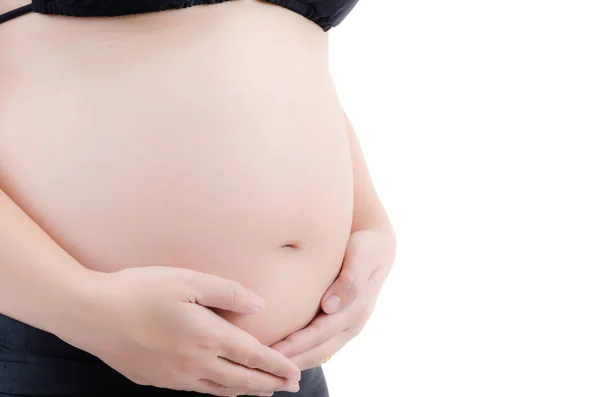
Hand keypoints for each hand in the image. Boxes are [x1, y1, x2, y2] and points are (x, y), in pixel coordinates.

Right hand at [65, 266, 300, 396]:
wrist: (92, 314)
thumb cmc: (141, 290)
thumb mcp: (188, 280)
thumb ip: (228, 292)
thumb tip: (260, 306)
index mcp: (206, 337)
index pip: (252, 356)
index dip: (276, 366)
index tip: (294, 372)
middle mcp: (195, 363)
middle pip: (241, 379)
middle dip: (269, 383)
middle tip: (290, 386)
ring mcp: (175, 376)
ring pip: (220, 390)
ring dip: (246, 391)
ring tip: (263, 391)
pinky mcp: (156, 380)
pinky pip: (197, 391)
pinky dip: (219, 392)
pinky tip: (222, 388)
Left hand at [271, 229, 394, 369]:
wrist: (376, 247)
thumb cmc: (366, 248)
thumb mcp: (363, 257)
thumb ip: (350, 280)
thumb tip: (330, 307)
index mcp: (356, 311)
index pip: (321, 333)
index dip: (297, 345)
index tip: (273, 352)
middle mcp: (351, 325)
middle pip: (317, 351)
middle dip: (290, 361)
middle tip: (262, 367)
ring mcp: (345, 328)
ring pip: (317, 354)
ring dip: (294, 362)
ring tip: (267, 369)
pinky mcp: (338, 325)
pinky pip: (318, 346)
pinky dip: (301, 354)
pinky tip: (280, 357)